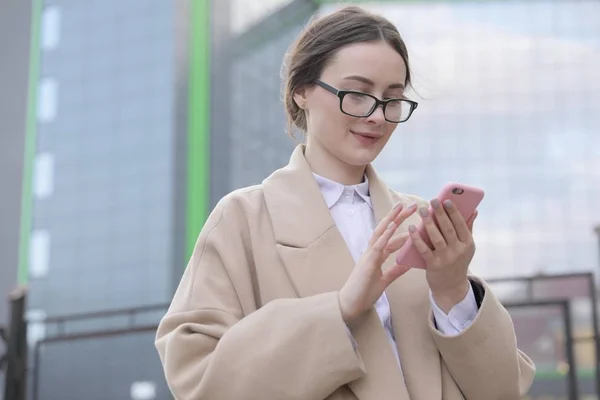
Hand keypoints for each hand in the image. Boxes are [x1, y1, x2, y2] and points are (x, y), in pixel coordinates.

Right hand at [338, 202, 417, 324]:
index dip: (401, 226)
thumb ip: (396, 270)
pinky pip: (377, 246)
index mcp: (376, 255)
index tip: (412, 216)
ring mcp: (369, 255)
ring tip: (402, 208)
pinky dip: (385, 235)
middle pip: (386, 229)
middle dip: (398, 216)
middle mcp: (372, 251)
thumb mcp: (385, 280)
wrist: (352, 304)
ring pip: (380, 233)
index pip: (390, 236)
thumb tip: (409, 263)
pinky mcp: (368, 262)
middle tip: (412, 205)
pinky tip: (393, 226)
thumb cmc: (365, 292)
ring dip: (391, 220)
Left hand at [408, 199, 477, 312]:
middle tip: (432, 200)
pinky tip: (411, 228)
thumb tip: (474, 210)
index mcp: (468, 244)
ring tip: (422, 210)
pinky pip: (424, 249)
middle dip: (440, 213)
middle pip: (448, 228)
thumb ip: (468, 228)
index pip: (461, 224)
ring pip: (436, 237)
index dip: (453, 212)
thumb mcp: (466, 247)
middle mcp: (458, 251)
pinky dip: (416, 238)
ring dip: (428, 222)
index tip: (446, 200)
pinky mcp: (433, 265)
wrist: (451, 287)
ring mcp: (446, 258)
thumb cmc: (457, 261)